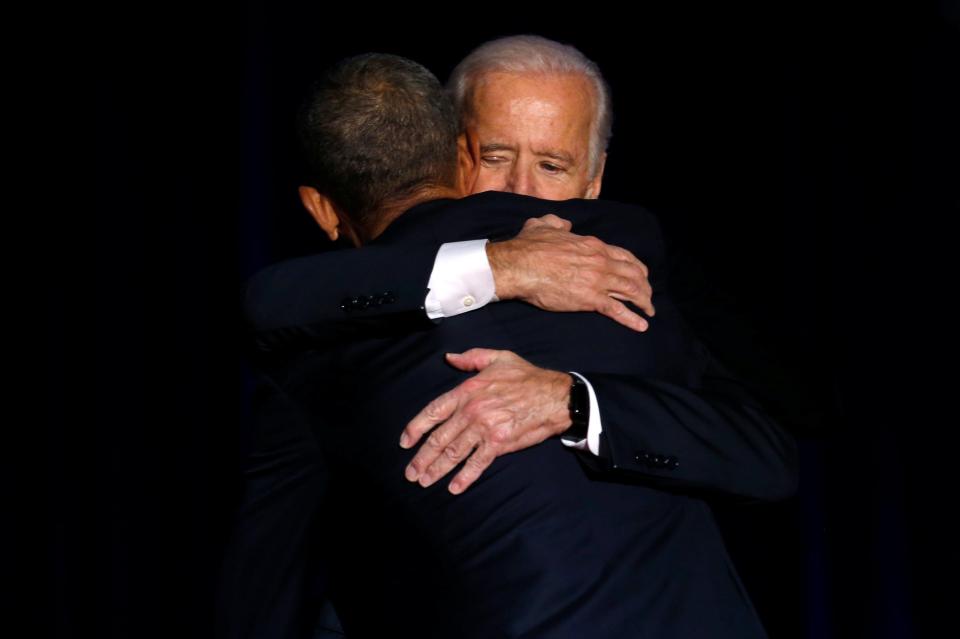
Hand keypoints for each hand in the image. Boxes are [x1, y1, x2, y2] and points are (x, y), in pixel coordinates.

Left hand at [399, 348, 571, 494]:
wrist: (554, 396)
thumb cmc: (527, 376)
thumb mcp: (498, 358)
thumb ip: (471, 358)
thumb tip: (450, 358)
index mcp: (467, 390)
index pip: (434, 411)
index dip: (416, 428)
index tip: (405, 442)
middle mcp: (471, 410)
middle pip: (439, 438)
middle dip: (422, 458)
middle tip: (410, 473)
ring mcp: (484, 428)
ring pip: (454, 452)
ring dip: (437, 469)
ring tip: (424, 481)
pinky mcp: (499, 443)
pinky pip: (478, 463)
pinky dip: (465, 477)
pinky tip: (454, 487)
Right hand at [486, 214, 654, 331]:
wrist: (519, 265)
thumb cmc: (528, 246)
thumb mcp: (543, 225)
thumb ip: (557, 222)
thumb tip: (564, 224)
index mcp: (592, 245)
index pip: (624, 256)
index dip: (636, 267)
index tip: (641, 275)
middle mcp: (601, 262)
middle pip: (633, 274)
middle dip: (644, 286)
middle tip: (647, 296)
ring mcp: (598, 281)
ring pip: (631, 291)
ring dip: (644, 302)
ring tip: (648, 311)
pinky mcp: (590, 299)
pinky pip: (617, 310)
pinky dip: (632, 319)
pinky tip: (641, 326)